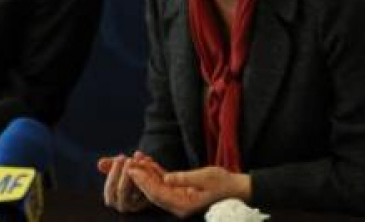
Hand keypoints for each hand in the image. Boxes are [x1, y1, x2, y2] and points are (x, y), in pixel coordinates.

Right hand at [97, 151, 157, 212]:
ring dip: (137, 174)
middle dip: (125, 173)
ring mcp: (135, 205)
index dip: (114, 172)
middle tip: (130, 160)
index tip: (120, 158)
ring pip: (136, 190)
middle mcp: (123, 205)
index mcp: (112, 198)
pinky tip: (149, 166)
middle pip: (122, 190)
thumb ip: (110, 166)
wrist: (145, 182)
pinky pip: (147, 190)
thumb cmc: (128, 174)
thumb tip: (99, 163)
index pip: (110, 187)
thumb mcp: (119, 168)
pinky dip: (148, 177)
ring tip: (139, 162)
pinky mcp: (148, 202)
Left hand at [127, 165, 250, 218]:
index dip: (143, 181)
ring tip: (137, 158)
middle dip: (140, 177)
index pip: (157, 193)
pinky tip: (148, 161)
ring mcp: (179, 199)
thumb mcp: (205, 178)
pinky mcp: (182, 191)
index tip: (132, 170)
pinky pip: (165, 183)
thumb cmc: (223, 183)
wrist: (236, 188)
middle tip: (128, 163)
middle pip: (153, 191)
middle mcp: (178, 205)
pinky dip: (156, 172)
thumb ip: (185, 178)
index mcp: (183, 204)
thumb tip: (166, 178)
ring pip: (157, 186)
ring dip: (147, 173)